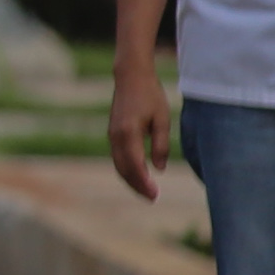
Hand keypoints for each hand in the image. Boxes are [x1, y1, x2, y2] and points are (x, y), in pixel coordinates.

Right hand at [107, 67, 173, 200]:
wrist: (130, 76)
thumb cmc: (150, 95)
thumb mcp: (162, 119)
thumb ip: (161, 145)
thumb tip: (158, 169)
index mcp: (129, 132)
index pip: (135, 165)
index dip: (144, 182)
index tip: (155, 194)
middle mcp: (116, 136)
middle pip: (123, 169)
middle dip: (137, 186)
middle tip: (153, 198)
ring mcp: (111, 135)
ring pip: (118, 164)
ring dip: (131, 180)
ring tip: (147, 191)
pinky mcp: (112, 133)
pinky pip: (117, 157)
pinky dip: (127, 169)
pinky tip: (139, 174)